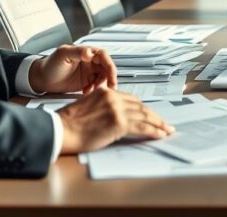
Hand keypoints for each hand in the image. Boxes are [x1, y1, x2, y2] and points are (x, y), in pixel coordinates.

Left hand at [29, 45, 116, 94]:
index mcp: (86, 52)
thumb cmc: (49, 64)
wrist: (40, 79)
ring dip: (101, 85)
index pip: (103, 56)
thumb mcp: (63, 55)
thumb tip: (90, 52)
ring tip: (92, 91)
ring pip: (103, 78)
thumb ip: (77, 52)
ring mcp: (88, 73)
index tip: (111, 77)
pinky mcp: (86, 83)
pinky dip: (94, 91)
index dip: (110, 66)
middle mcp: (89, 61)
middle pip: (106, 68)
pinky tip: (86, 93)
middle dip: (109, 78)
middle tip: (108, 88)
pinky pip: (96, 87)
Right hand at [57, 87, 173, 153]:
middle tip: (163, 123)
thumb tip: (115, 117)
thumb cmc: (68, 123)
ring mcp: (117, 109)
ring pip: (144, 116)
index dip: (142, 108)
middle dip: (153, 115)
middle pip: (140, 106)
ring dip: (157, 124)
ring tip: (166, 130)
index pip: (130, 99)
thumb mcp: (87, 106)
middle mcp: (113, 97)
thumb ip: (103, 107)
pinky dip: (153, 131)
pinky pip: (142, 127)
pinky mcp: (119, 122)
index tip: (150, 114)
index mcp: (105, 91)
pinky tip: (160, 134)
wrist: (60, 130)